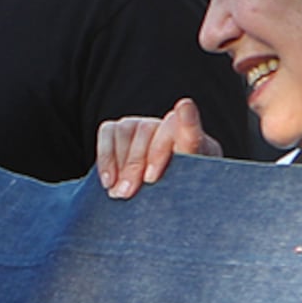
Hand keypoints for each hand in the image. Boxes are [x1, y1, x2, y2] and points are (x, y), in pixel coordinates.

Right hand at [93, 98, 211, 195]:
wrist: (158, 196)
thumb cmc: (174, 195)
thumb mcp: (183, 193)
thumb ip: (183, 184)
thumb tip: (166, 167)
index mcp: (196, 144)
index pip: (190, 130)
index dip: (187, 120)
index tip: (184, 107)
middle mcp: (169, 126)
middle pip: (150, 132)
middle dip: (137, 162)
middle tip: (129, 190)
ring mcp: (142, 125)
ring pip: (126, 132)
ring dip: (120, 164)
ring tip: (118, 193)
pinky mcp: (118, 129)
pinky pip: (108, 133)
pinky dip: (105, 158)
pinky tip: (108, 182)